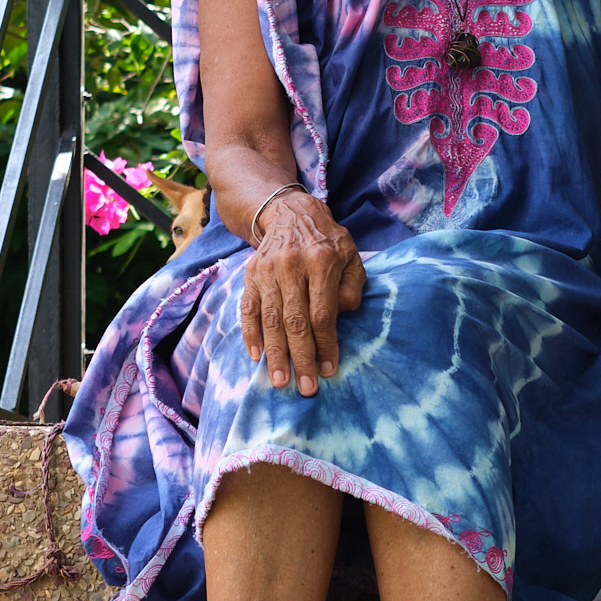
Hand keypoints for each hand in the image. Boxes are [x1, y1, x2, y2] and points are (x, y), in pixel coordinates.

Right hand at [239, 191, 365, 395]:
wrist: (289, 213)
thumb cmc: (327, 241)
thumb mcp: (351, 255)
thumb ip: (352, 285)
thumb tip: (343, 314)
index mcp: (322, 260)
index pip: (322, 313)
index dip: (325, 344)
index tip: (328, 370)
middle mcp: (292, 265)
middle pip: (295, 321)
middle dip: (300, 358)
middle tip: (305, 388)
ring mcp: (268, 270)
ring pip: (271, 319)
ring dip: (275, 354)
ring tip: (280, 381)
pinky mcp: (251, 275)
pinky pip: (248, 308)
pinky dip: (250, 333)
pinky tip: (256, 356)